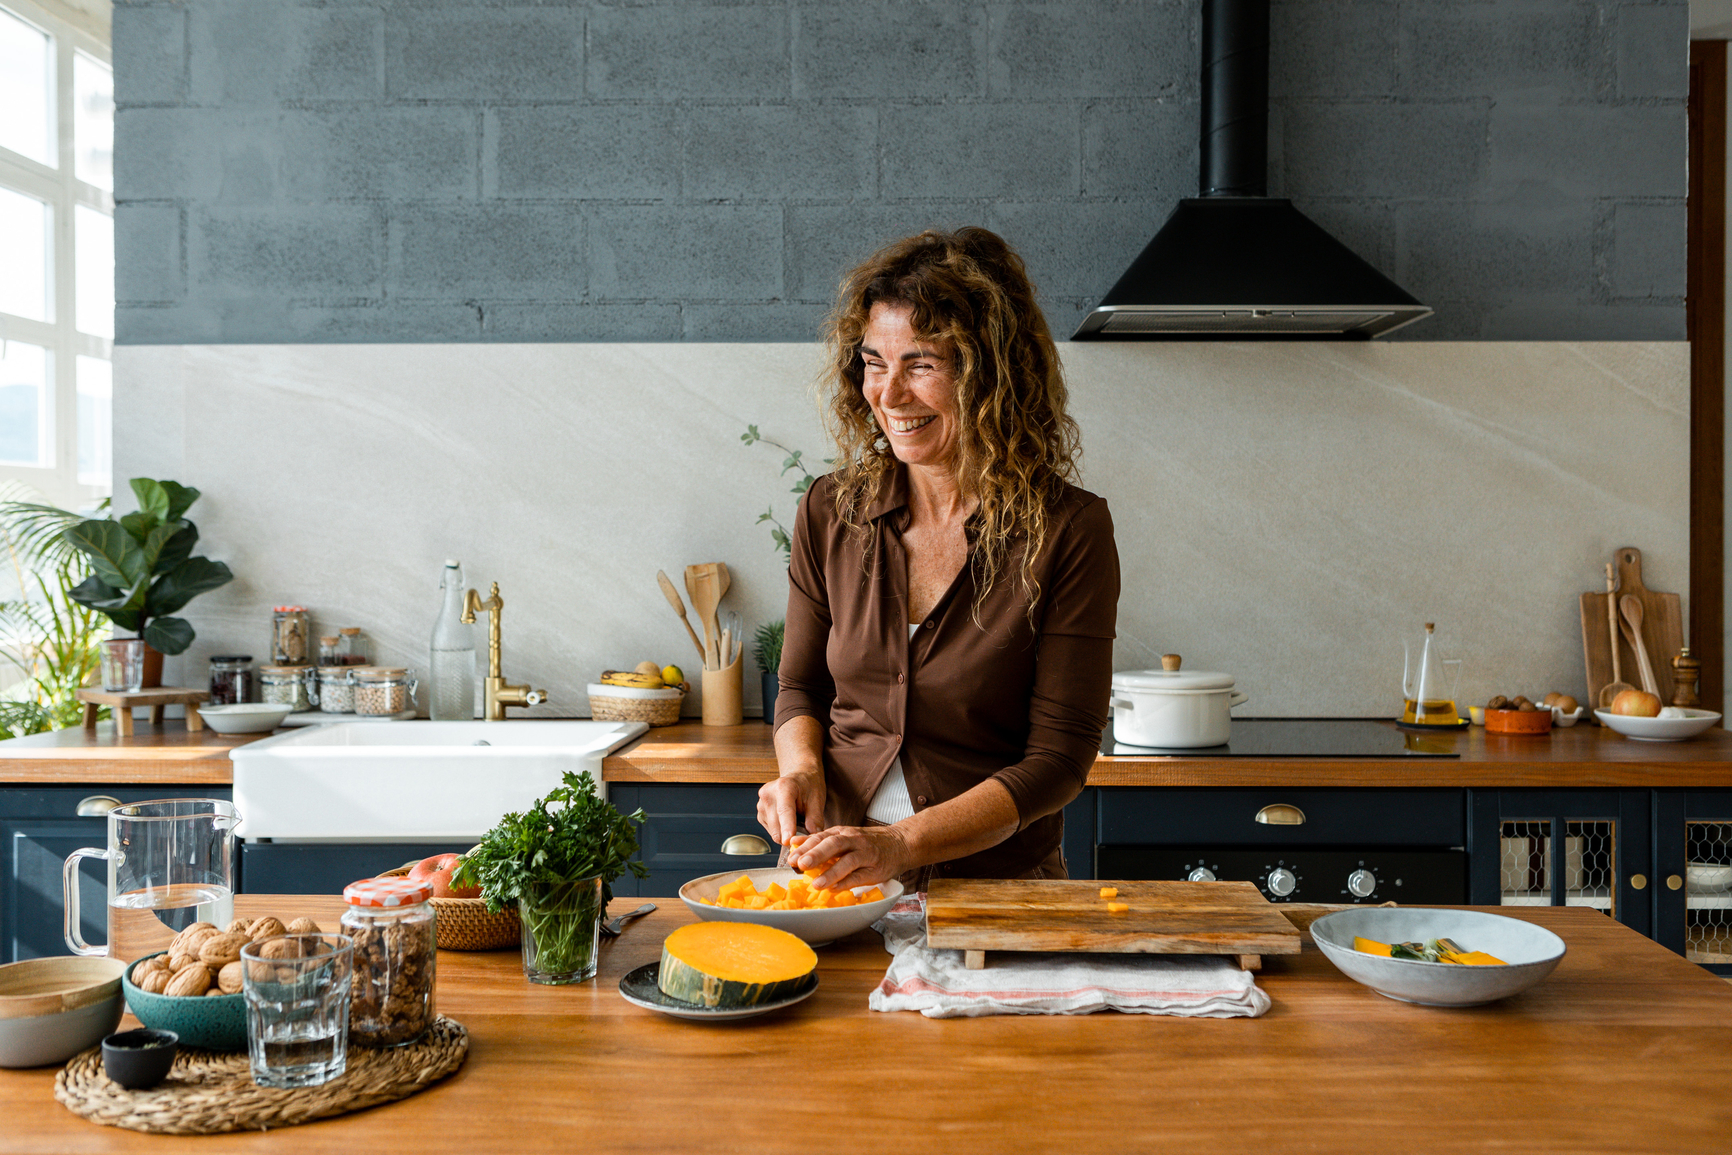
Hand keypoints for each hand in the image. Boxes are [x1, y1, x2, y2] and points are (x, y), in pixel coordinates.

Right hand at [757, 770, 825, 847]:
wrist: (799, 778)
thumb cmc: (808, 787)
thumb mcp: (817, 800)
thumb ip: (815, 820)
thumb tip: (810, 840)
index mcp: (783, 787)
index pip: (784, 810)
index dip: (787, 827)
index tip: (788, 841)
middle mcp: (768, 795)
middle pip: (777, 826)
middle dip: (791, 836)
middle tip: (806, 835)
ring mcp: (761, 805)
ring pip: (774, 832)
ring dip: (786, 835)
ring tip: (798, 823)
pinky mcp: (760, 815)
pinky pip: (772, 832)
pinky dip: (782, 832)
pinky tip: (790, 822)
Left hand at [789, 823, 912, 890]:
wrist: (900, 843)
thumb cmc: (867, 843)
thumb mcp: (843, 836)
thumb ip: (820, 840)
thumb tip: (795, 843)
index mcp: (842, 832)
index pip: (821, 837)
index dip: (805, 847)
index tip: (791, 857)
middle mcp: (853, 840)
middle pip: (833, 845)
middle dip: (816, 854)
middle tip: (801, 864)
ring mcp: (866, 854)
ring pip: (847, 861)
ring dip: (831, 872)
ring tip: (816, 884)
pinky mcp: (875, 869)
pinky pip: (859, 876)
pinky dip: (846, 882)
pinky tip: (835, 889)